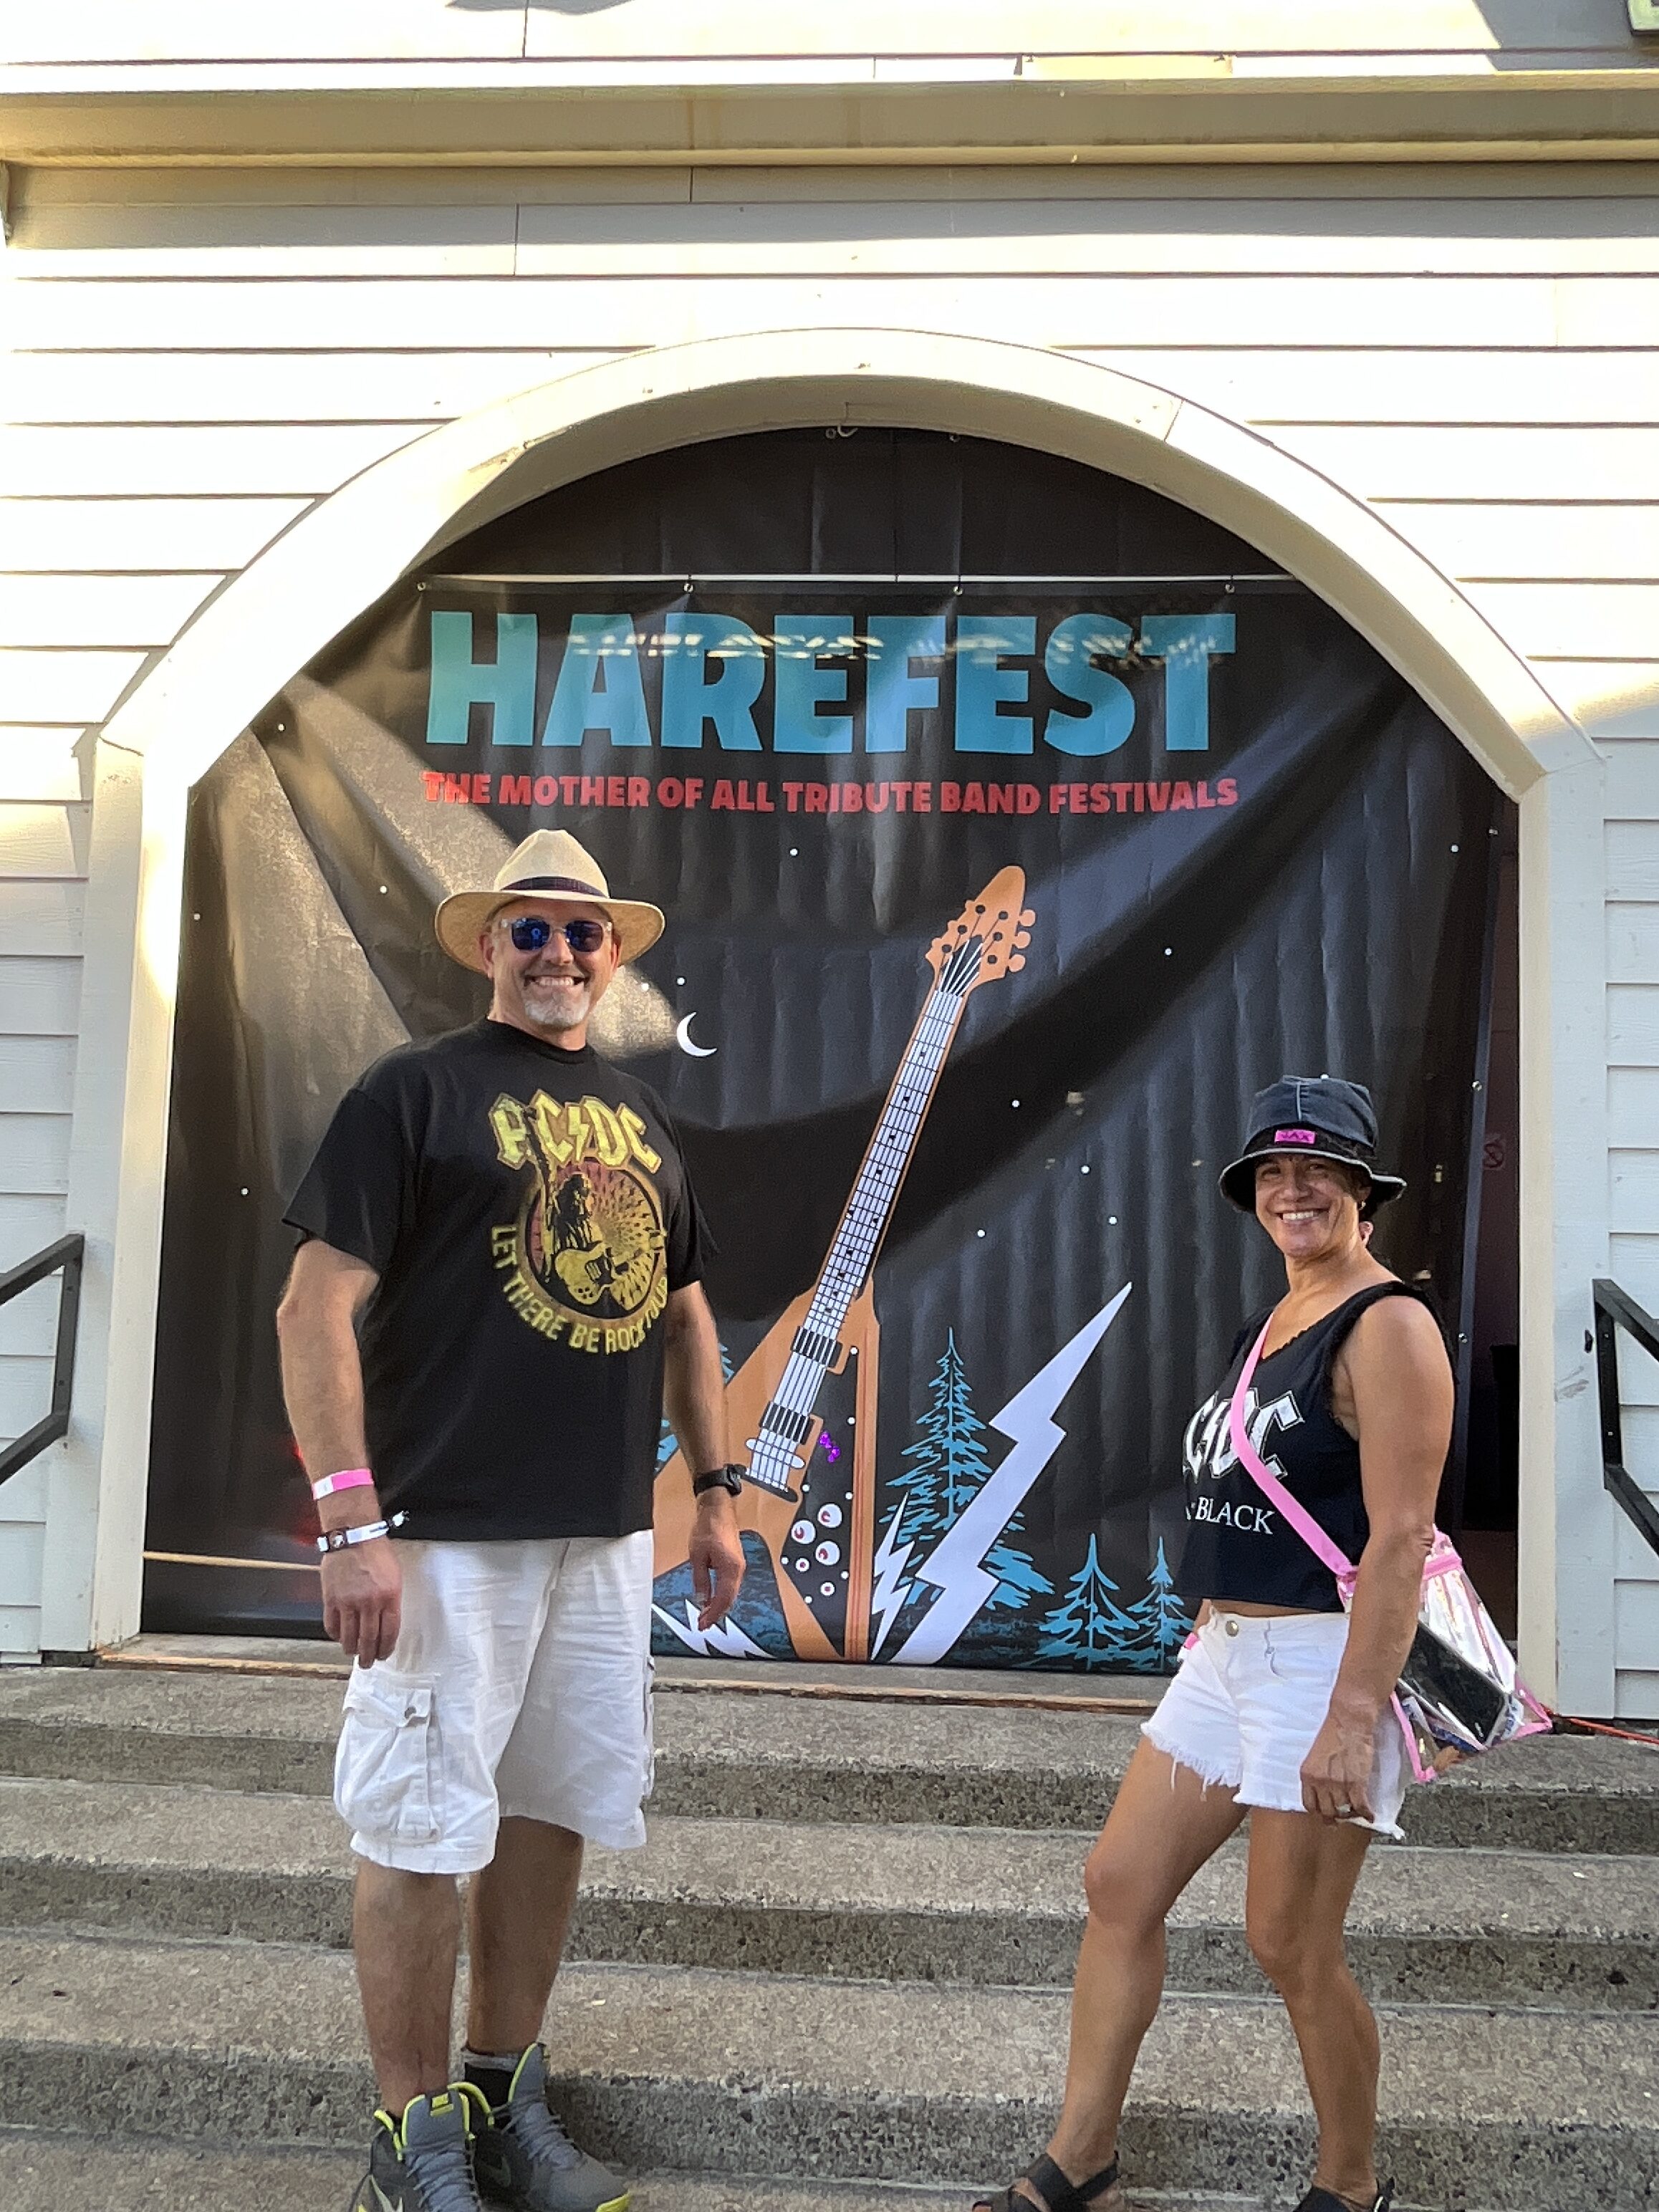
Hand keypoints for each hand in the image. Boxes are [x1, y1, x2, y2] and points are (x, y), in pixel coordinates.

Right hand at [321, 1538, 401, 1667]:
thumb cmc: (376, 1551)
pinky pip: (332, 1625)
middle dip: (369, 1655)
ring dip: (352, 1649)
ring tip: (353, 1653)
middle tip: (368, 1663)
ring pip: (349, 1636)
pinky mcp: (330, 1599)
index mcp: (389, 1596)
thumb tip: (387, 1622)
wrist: (353, 1535)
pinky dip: (335, 1635)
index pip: (390, 1631)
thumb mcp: (394, 1575)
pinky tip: (339, 1637)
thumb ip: (391, 1600)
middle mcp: (369, 1602)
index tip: (384, 1654)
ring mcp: (348, 1602)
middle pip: (369, 1639)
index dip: (387, 1647)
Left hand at [689, 1491, 744, 1630]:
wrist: (717, 1509)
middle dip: (717, 1613)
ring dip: (719, 1605)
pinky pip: (730, 1585)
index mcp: (731, 1568)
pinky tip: (713, 1599)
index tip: (703, 1624)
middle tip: (703, 1624)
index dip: (714, 1614)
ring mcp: (738, 1566)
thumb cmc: (708, 1527)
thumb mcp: (697, 1556)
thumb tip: (702, 1599)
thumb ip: (701, 1580)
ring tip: (705, 1615)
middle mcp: (738, 1569)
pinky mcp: (735, 1563)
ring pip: (731, 1593)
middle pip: (730, 1599)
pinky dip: (722, 1595)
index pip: (724, 1599)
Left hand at [1300, 1693, 1379, 1824]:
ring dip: (1352, 1815)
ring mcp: (1337, 1785)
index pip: (1309, 1804)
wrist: (1348, 1721)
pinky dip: (1367, 1814)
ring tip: (1357, 1813)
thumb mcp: (1316, 1755)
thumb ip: (1317, 1774)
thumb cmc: (1333, 1732)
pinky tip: (1370, 1815)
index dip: (1318, 1812)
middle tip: (1342, 1818)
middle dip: (1335, 1818)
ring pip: (1344, 1811)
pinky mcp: (1356, 1784)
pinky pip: (1361, 1807)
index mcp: (1306, 1774)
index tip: (1325, 1814)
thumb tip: (1323, 1789)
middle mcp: (1319, 1782)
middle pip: (1326, 1812)